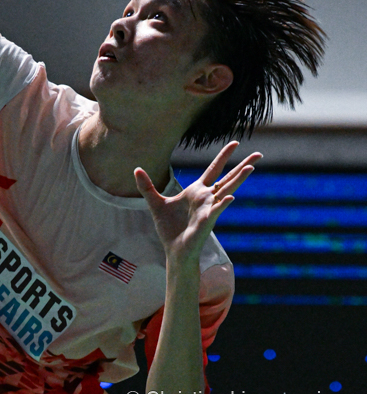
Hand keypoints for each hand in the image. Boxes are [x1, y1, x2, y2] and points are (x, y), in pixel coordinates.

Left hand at [134, 141, 261, 265]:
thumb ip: (147, 186)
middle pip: (227, 178)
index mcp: (197, 191)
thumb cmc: (169, 229)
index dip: (224, 156)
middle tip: (259, 154)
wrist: (173, 251)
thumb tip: (135, 169)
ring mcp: (209, 209)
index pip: (213, 169)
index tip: (236, 143)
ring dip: (238, 179)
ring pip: (227, 191)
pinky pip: (216, 210)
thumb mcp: (155, 203)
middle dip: (242, 165)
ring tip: (251, 167)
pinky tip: (231, 197)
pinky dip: (223, 203)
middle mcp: (206, 198)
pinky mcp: (206, 222)